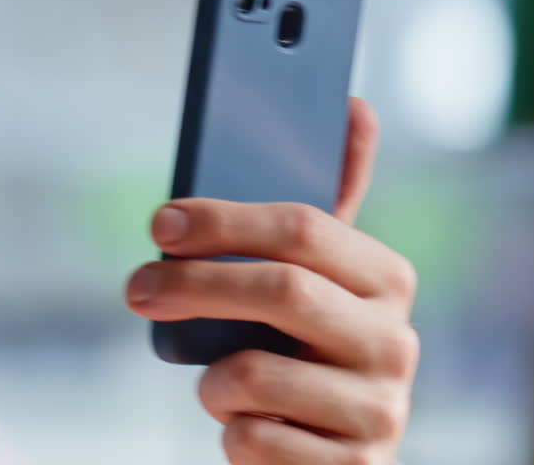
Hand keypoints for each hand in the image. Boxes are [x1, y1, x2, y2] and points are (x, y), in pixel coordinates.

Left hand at [125, 98, 417, 464]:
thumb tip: (353, 103)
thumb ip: (325, 201)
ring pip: (252, 373)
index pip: (305, 226)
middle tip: (136, 287)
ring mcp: (380, 411)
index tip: (160, 223)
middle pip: (280, 291)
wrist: (329, 459)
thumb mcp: (315, 278)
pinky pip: (252, 439)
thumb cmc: (303, 350)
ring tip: (216, 381)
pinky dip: (229, 431)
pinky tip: (246, 426)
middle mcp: (397, 343)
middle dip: (192, 284)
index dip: (223, 220)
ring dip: (210, 377)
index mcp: (387, 278)